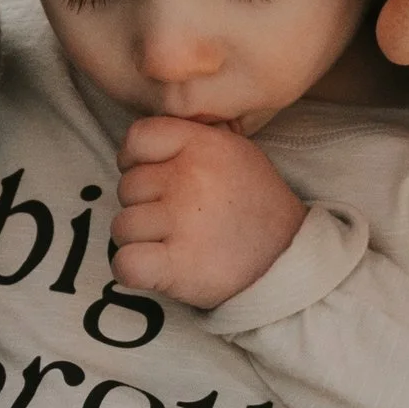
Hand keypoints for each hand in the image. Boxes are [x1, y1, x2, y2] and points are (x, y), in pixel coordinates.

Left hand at [112, 115, 305, 308]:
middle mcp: (190, 177)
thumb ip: (189, 141)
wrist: (286, 258)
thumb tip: (139, 148)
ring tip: (173, 244)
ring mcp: (182, 221)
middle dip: (142, 205)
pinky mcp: (177, 265)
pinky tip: (154, 269)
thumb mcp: (233, 152)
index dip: (133, 160)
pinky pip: (124, 263)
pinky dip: (132, 270)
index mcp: (203, 144)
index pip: (138, 137)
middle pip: (127, 186)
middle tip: (175, 220)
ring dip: (139, 240)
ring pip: (122, 227)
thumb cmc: (254, 204)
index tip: (150, 178)